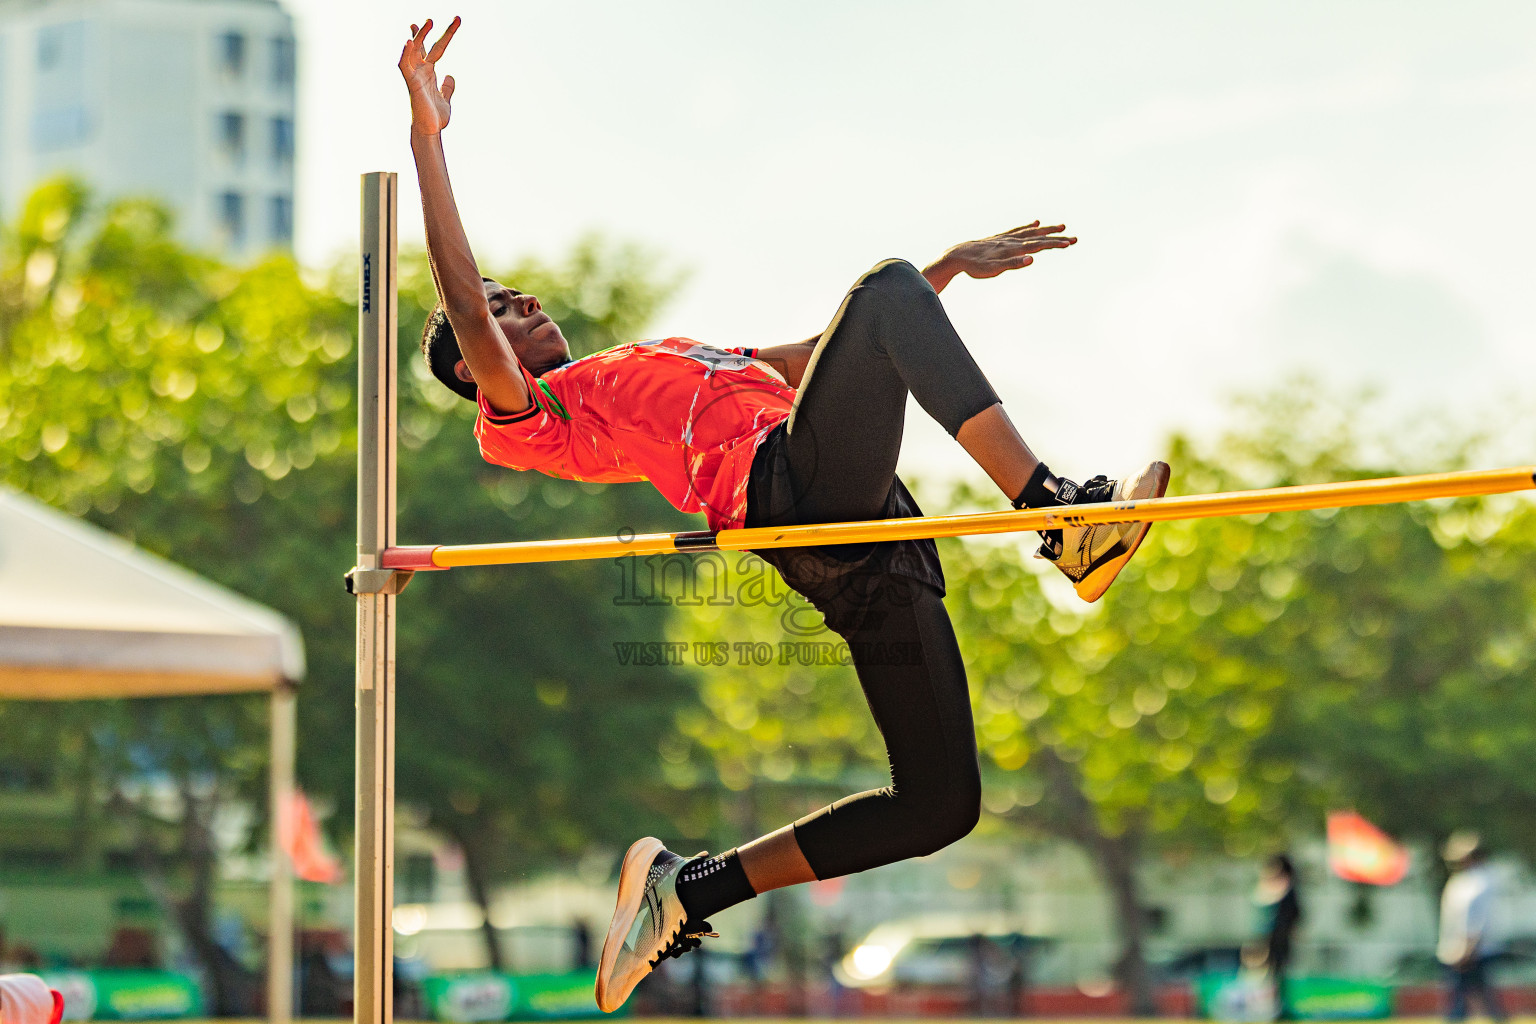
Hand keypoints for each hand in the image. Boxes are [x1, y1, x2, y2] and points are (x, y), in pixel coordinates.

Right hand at [399, 17, 460, 135]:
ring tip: (426, 23)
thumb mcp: (446, 99)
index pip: (437, 49)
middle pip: (424, 46)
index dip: (445, 36)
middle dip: (427, 31)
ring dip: (418, 37)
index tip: (454, 22)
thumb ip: (448, 87)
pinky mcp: (411, 84)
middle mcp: (421, 71)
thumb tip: (450, 76)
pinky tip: (408, 43)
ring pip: (414, 52)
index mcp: (430, 72)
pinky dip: (405, 54)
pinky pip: (405, 66)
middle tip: (432, 18)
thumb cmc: (435, 117)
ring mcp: (415, 76)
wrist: (430, 131)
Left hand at [923, 222, 1075, 291]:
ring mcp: (1006, 238)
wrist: (957, 255)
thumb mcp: (993, 269)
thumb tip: (1032, 259)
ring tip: (1061, 226)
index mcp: (1013, 248)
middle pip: (1038, 238)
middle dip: (1057, 238)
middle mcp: (1012, 240)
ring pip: (1031, 232)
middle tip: (1075, 238)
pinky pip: (1018, 230)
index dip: (1055, 244)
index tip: (1070, 243)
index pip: (1039, 245)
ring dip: (1046, 230)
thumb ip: (1013, 264)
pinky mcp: (1000, 237)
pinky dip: (1028, 227)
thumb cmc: (975, 266)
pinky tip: (1035, 223)